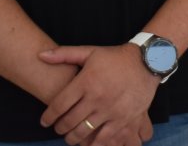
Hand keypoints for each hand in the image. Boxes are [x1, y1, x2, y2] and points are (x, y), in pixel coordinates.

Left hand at [38, 44, 159, 145]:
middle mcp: (96, 97)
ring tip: (71, 137)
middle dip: (60, 128)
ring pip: (84, 132)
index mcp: (86, 81)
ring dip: (73, 138)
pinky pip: (104, 139)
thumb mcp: (90, 52)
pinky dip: (93, 143)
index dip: (48, 117)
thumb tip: (40, 55)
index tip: (45, 121)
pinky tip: (89, 142)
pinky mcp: (124, 120)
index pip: (59, 105)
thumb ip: (64, 54)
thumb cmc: (115, 57)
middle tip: (58, 129)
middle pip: (69, 121)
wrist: (147, 62)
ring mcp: (111, 110)